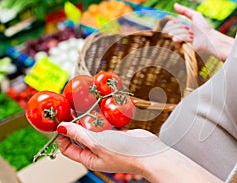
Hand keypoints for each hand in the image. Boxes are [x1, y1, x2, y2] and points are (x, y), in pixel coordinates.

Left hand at [56, 122, 221, 182]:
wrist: (149, 152)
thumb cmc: (124, 153)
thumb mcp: (97, 143)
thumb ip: (78, 134)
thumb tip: (61, 128)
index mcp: (89, 159)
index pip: (68, 148)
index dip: (62, 136)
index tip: (59, 121)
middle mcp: (97, 151)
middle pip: (80, 137)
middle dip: (74, 124)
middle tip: (69, 108)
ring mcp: (108, 142)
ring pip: (93, 129)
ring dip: (88, 118)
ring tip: (82, 105)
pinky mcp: (117, 134)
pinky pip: (106, 125)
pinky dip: (102, 117)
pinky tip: (99, 107)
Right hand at [165, 3, 233, 60]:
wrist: (207, 40)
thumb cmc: (203, 28)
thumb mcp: (195, 15)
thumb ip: (184, 10)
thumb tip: (174, 4)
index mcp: (191, 27)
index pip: (179, 25)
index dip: (174, 24)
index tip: (173, 21)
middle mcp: (189, 34)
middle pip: (176, 30)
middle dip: (175, 29)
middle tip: (174, 28)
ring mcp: (188, 41)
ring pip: (176, 36)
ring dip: (177, 34)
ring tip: (176, 35)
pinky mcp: (186, 47)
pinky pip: (178, 43)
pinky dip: (177, 40)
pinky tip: (176, 39)